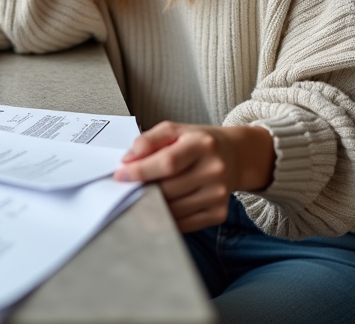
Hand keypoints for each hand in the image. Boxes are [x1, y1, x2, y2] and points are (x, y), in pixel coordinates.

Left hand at [113, 122, 273, 232]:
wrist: (234, 157)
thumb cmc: (197, 143)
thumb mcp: (174, 130)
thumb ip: (149, 140)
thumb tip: (128, 160)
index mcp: (202, 145)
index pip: (167, 163)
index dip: (140, 171)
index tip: (120, 175)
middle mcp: (214, 170)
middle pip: (168, 189)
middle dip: (143, 189)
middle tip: (129, 186)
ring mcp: (219, 195)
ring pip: (173, 209)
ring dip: (152, 204)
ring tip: (146, 194)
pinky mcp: (218, 213)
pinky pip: (184, 224)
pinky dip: (167, 217)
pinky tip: (162, 206)